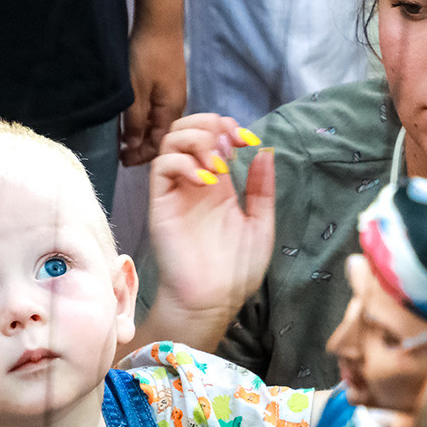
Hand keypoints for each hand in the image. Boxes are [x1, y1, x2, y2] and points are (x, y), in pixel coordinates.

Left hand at [119, 23, 187, 167]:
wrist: (160, 23)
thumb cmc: (148, 56)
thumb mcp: (135, 92)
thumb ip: (134, 121)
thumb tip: (134, 146)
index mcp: (171, 111)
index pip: (159, 145)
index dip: (141, 156)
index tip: (122, 161)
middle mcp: (176, 106)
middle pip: (160, 136)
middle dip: (141, 147)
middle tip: (120, 152)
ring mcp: (173, 95)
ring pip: (157, 123)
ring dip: (141, 132)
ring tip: (122, 137)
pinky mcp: (168, 85)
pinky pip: (157, 110)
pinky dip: (144, 118)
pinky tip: (131, 116)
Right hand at [145, 116, 275, 335]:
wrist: (212, 301)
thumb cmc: (235, 270)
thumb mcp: (261, 224)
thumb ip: (262, 188)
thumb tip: (265, 151)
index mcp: (218, 184)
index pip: (211, 136)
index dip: (227, 127)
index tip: (247, 139)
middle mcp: (194, 182)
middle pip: (186, 130)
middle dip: (209, 125)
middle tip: (230, 143)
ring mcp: (176, 191)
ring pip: (170, 141)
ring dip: (196, 141)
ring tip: (218, 164)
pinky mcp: (161, 203)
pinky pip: (162, 167)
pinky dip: (183, 163)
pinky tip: (206, 180)